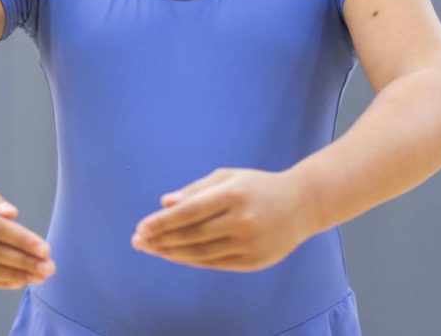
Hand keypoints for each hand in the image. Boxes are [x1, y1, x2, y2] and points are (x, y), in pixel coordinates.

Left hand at [131, 167, 318, 271]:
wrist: (302, 204)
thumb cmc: (256, 186)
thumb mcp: (227, 177)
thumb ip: (195, 190)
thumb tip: (163, 203)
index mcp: (233, 194)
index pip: (189, 212)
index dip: (161, 222)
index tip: (140, 228)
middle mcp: (242, 220)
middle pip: (191, 235)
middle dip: (161, 239)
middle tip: (138, 241)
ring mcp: (250, 242)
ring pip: (201, 253)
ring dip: (172, 253)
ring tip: (152, 249)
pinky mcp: (255, 260)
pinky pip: (215, 263)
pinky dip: (192, 261)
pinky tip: (176, 256)